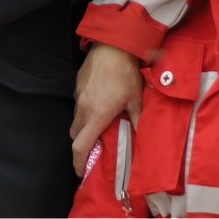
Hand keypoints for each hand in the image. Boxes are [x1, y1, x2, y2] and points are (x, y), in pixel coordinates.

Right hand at [71, 44, 143, 174]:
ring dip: (84, 127)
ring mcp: (78, 96)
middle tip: (94, 149)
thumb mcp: (136, 99)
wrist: (112, 46)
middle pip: (75, 134)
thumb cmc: (125, 73)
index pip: (80, 145)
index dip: (78, 162)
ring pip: (76, 119)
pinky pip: (78, 104)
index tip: (81, 172)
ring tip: (99, 126)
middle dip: (81, 145)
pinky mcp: (78, 85)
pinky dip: (85, 111)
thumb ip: (138, 121)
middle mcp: (83, 108)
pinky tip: (99, 104)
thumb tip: (144, 138)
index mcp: (97, 115)